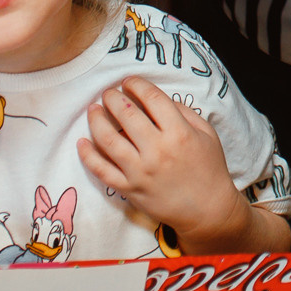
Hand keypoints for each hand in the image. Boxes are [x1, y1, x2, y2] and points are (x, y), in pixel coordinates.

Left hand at [79, 78, 248, 246]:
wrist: (207, 209)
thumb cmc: (209, 168)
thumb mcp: (206, 133)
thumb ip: (184, 112)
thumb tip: (157, 99)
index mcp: (179, 133)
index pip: (152, 98)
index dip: (137, 84)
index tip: (129, 81)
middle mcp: (157, 150)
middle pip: (126, 115)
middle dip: (113, 97)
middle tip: (108, 93)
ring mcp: (140, 171)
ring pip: (108, 140)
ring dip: (96, 120)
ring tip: (93, 110)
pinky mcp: (129, 189)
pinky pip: (101, 170)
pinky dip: (88, 155)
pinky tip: (82, 142)